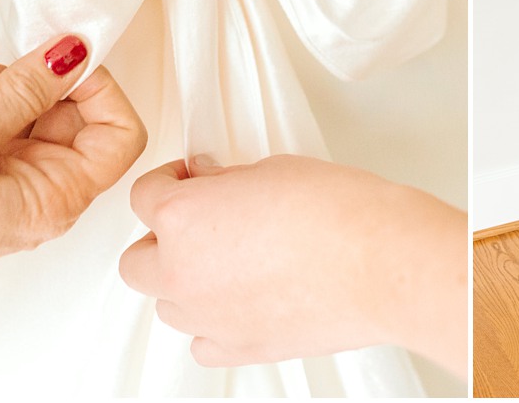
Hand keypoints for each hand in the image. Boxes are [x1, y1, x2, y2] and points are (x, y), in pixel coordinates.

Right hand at [0, 36, 145, 348]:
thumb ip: (26, 87)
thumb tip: (73, 53)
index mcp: (58, 197)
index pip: (119, 134)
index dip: (100, 88)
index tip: (61, 57)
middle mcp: (41, 197)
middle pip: (71, 118)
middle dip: (33, 80)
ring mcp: (5, 190)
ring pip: (27, 120)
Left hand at [118, 154, 466, 373]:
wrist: (380, 263)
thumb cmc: (338, 214)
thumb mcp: (272, 169)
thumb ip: (228, 182)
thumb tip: (217, 185)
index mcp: (182, 218)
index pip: (143, 196)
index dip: (167, 182)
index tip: (186, 179)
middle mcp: (182, 271)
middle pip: (137, 259)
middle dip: (162, 238)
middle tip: (197, 220)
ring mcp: (206, 317)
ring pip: (166, 303)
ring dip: (184, 281)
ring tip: (224, 261)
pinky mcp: (238, 348)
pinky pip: (201, 341)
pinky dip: (212, 322)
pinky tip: (238, 300)